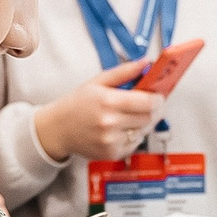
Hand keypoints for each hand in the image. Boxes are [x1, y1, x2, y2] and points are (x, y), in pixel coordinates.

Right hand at [34, 61, 162, 161]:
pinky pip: (134, 144)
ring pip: (143, 132)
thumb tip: (146, 62)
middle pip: (149, 118)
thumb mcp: (98, 82)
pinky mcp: (111, 153)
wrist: (57, 129)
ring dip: (143, 123)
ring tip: (130, 116)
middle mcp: (110, 123)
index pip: (147, 103)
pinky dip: (133, 136)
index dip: (158, 99)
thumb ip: (124, 72)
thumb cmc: (77, 104)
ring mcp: (111, 141)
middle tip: (150, 104)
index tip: (159, 95)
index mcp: (107, 101)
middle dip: (154, 110)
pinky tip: (121, 129)